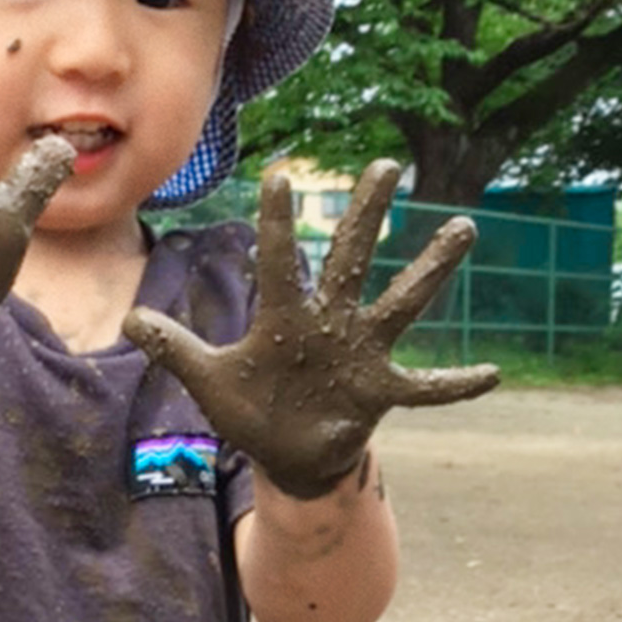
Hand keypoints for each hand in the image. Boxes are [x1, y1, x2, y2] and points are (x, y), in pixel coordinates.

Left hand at [123, 159, 499, 498]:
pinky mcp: (382, 391)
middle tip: (385, 163)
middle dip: (367, 213)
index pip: (280, 261)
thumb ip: (176, 349)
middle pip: (352, 257)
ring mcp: (361, 353)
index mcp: (285, 317)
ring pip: (401, 301)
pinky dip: (456, 383)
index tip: (279, 174)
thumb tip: (129, 318)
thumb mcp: (209, 381)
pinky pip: (426, 387)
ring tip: (461, 227)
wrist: (290, 457)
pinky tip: (491, 373)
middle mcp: (329, 322)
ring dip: (430, 268)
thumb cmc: (253, 411)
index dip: (277, 223)